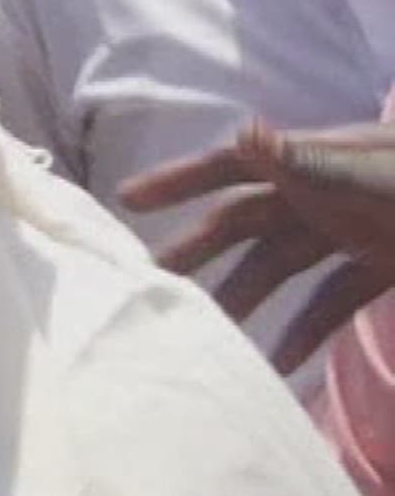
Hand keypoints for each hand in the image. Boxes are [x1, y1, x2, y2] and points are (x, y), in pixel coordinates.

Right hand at [120, 120, 394, 372]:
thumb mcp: (372, 175)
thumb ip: (309, 162)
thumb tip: (245, 132)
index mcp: (312, 160)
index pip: (231, 167)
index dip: (178, 181)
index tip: (125, 200)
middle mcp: (321, 192)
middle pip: (244, 221)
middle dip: (196, 248)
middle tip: (149, 280)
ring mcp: (351, 229)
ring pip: (280, 264)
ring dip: (244, 295)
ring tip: (208, 333)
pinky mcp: (382, 264)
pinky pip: (333, 298)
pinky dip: (309, 328)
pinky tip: (283, 363)